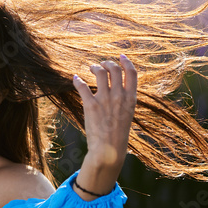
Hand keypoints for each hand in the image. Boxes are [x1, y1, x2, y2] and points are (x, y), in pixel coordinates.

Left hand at [72, 54, 136, 196]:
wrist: (109, 150)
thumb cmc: (117, 135)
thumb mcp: (127, 115)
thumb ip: (125, 101)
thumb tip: (120, 91)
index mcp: (131, 98)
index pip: (132, 73)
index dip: (126, 62)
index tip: (121, 57)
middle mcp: (119, 96)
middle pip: (114, 69)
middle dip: (108, 63)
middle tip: (102, 65)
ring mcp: (105, 99)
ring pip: (100, 73)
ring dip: (95, 67)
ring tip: (91, 68)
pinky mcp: (91, 105)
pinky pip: (82, 86)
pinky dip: (77, 80)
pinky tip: (75, 78)